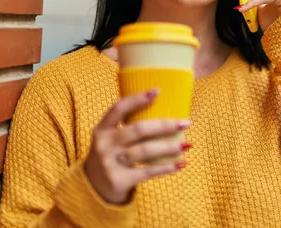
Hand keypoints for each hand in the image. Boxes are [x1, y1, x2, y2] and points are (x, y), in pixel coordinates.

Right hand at [84, 89, 191, 204]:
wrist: (93, 189)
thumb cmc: (111, 156)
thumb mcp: (110, 139)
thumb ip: (127, 127)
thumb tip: (164, 111)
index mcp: (102, 129)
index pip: (119, 108)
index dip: (137, 99)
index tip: (157, 91)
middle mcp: (104, 144)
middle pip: (138, 129)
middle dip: (165, 125)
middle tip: (186, 123)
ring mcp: (110, 163)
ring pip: (146, 151)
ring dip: (170, 147)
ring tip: (187, 145)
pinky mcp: (119, 180)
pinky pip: (147, 172)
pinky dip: (167, 168)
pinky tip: (181, 164)